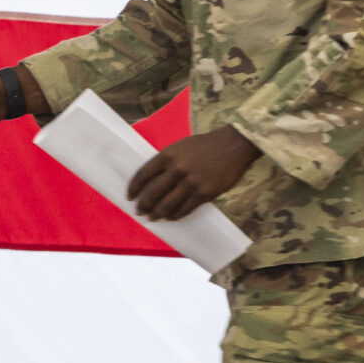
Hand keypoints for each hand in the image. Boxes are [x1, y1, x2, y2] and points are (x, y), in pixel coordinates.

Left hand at [127, 125, 258, 220]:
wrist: (233, 145)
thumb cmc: (206, 145)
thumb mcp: (181, 146)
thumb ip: (167, 161)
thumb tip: (152, 180)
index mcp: (168, 155)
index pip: (143, 175)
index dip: (134, 188)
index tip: (130, 197)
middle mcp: (177, 169)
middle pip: (153, 193)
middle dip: (143, 205)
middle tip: (139, 211)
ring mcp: (191, 183)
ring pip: (167, 205)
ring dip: (157, 214)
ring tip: (153, 217)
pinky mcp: (204, 193)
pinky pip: (185, 209)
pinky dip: (175, 215)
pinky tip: (170, 217)